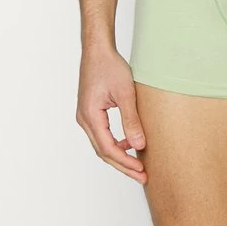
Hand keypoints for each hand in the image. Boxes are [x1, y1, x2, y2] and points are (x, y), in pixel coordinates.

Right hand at [76, 44, 147, 184]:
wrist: (97, 49)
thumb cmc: (110, 66)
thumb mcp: (125, 93)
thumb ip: (131, 120)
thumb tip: (139, 145)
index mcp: (90, 116)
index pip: (108, 148)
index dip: (125, 162)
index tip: (141, 171)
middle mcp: (84, 119)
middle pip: (103, 151)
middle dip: (123, 165)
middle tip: (142, 176)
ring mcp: (85, 116)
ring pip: (101, 144)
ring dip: (119, 155)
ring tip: (137, 163)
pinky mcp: (90, 112)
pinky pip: (102, 134)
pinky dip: (115, 142)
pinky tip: (128, 142)